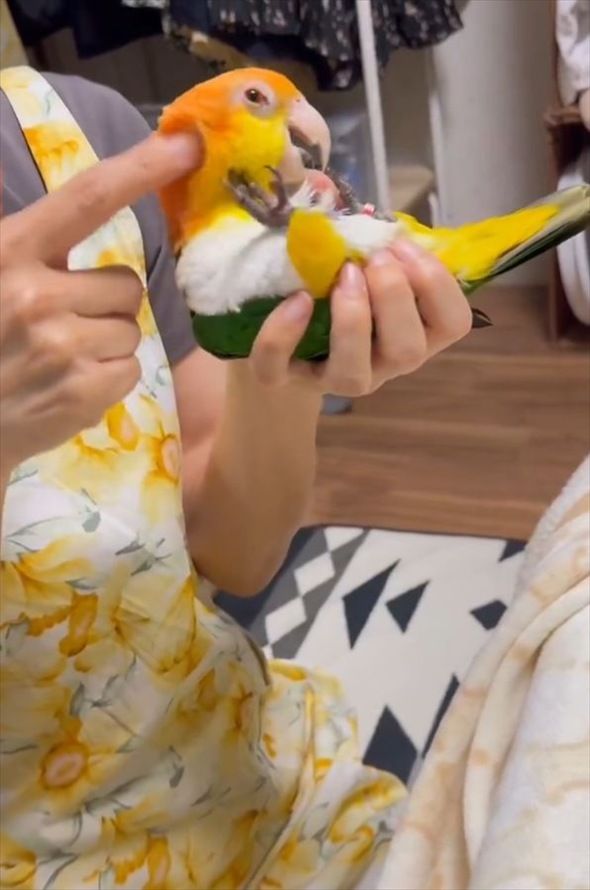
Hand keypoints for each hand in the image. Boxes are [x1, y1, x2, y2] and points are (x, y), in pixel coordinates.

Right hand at [0, 131, 200, 474]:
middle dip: (107, 303)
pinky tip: (69, 386)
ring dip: (105, 344)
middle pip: (128, 284)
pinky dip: (107, 380)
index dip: (142, 168)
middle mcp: (35, 295)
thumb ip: (27, 241)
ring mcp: (61, 347)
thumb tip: (54, 187)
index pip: (87, 198)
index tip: (187, 144)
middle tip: (64, 324)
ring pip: (130, 330)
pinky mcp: (82, 392)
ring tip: (60, 360)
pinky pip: (130, 370)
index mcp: (10, 252)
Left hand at [247, 240, 472, 394]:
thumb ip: (356, 229)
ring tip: (343, 275)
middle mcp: (383, 364)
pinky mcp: (285, 379)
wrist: (280, 334)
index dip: (437, 283)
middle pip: (409, 350)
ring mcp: (334, 378)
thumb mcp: (355, 257)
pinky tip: (297, 300)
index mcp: (413, 332)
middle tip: (374, 260)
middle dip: (395, 296)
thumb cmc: (334, 289)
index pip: (453, 322)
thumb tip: (323, 186)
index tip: (404, 247)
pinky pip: (280, 368)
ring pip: (355, 375)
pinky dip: (285, 333)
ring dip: (353, 318)